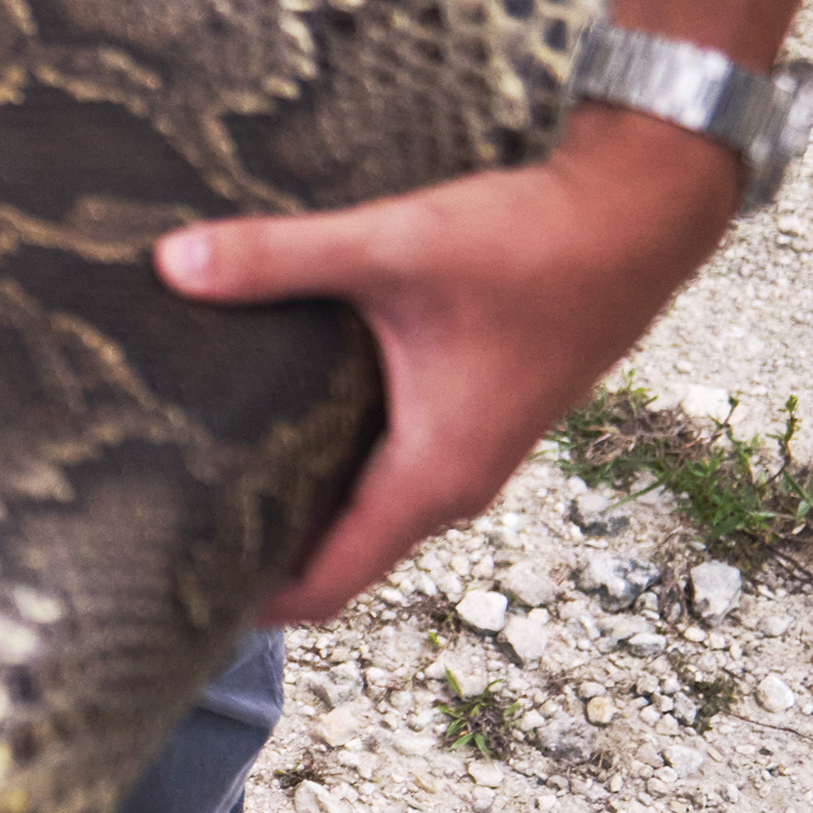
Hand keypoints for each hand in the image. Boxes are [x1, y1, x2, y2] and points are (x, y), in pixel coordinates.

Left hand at [153, 106, 738, 624]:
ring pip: (366, 518)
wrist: (645, 206)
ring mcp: (469, 458)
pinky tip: (280, 431)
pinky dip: (336, 476)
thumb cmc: (534, 238)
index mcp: (428, 479)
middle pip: (338, 562)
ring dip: (298, 517)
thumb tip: (172, 263)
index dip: (251, 606)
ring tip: (206, 492)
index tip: (177, 601)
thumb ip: (279, 256)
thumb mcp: (392, 246)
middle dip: (259, 563)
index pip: (324, 589)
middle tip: (168, 543)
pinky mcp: (475, 420)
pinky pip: (391, 477)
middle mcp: (451, 488)